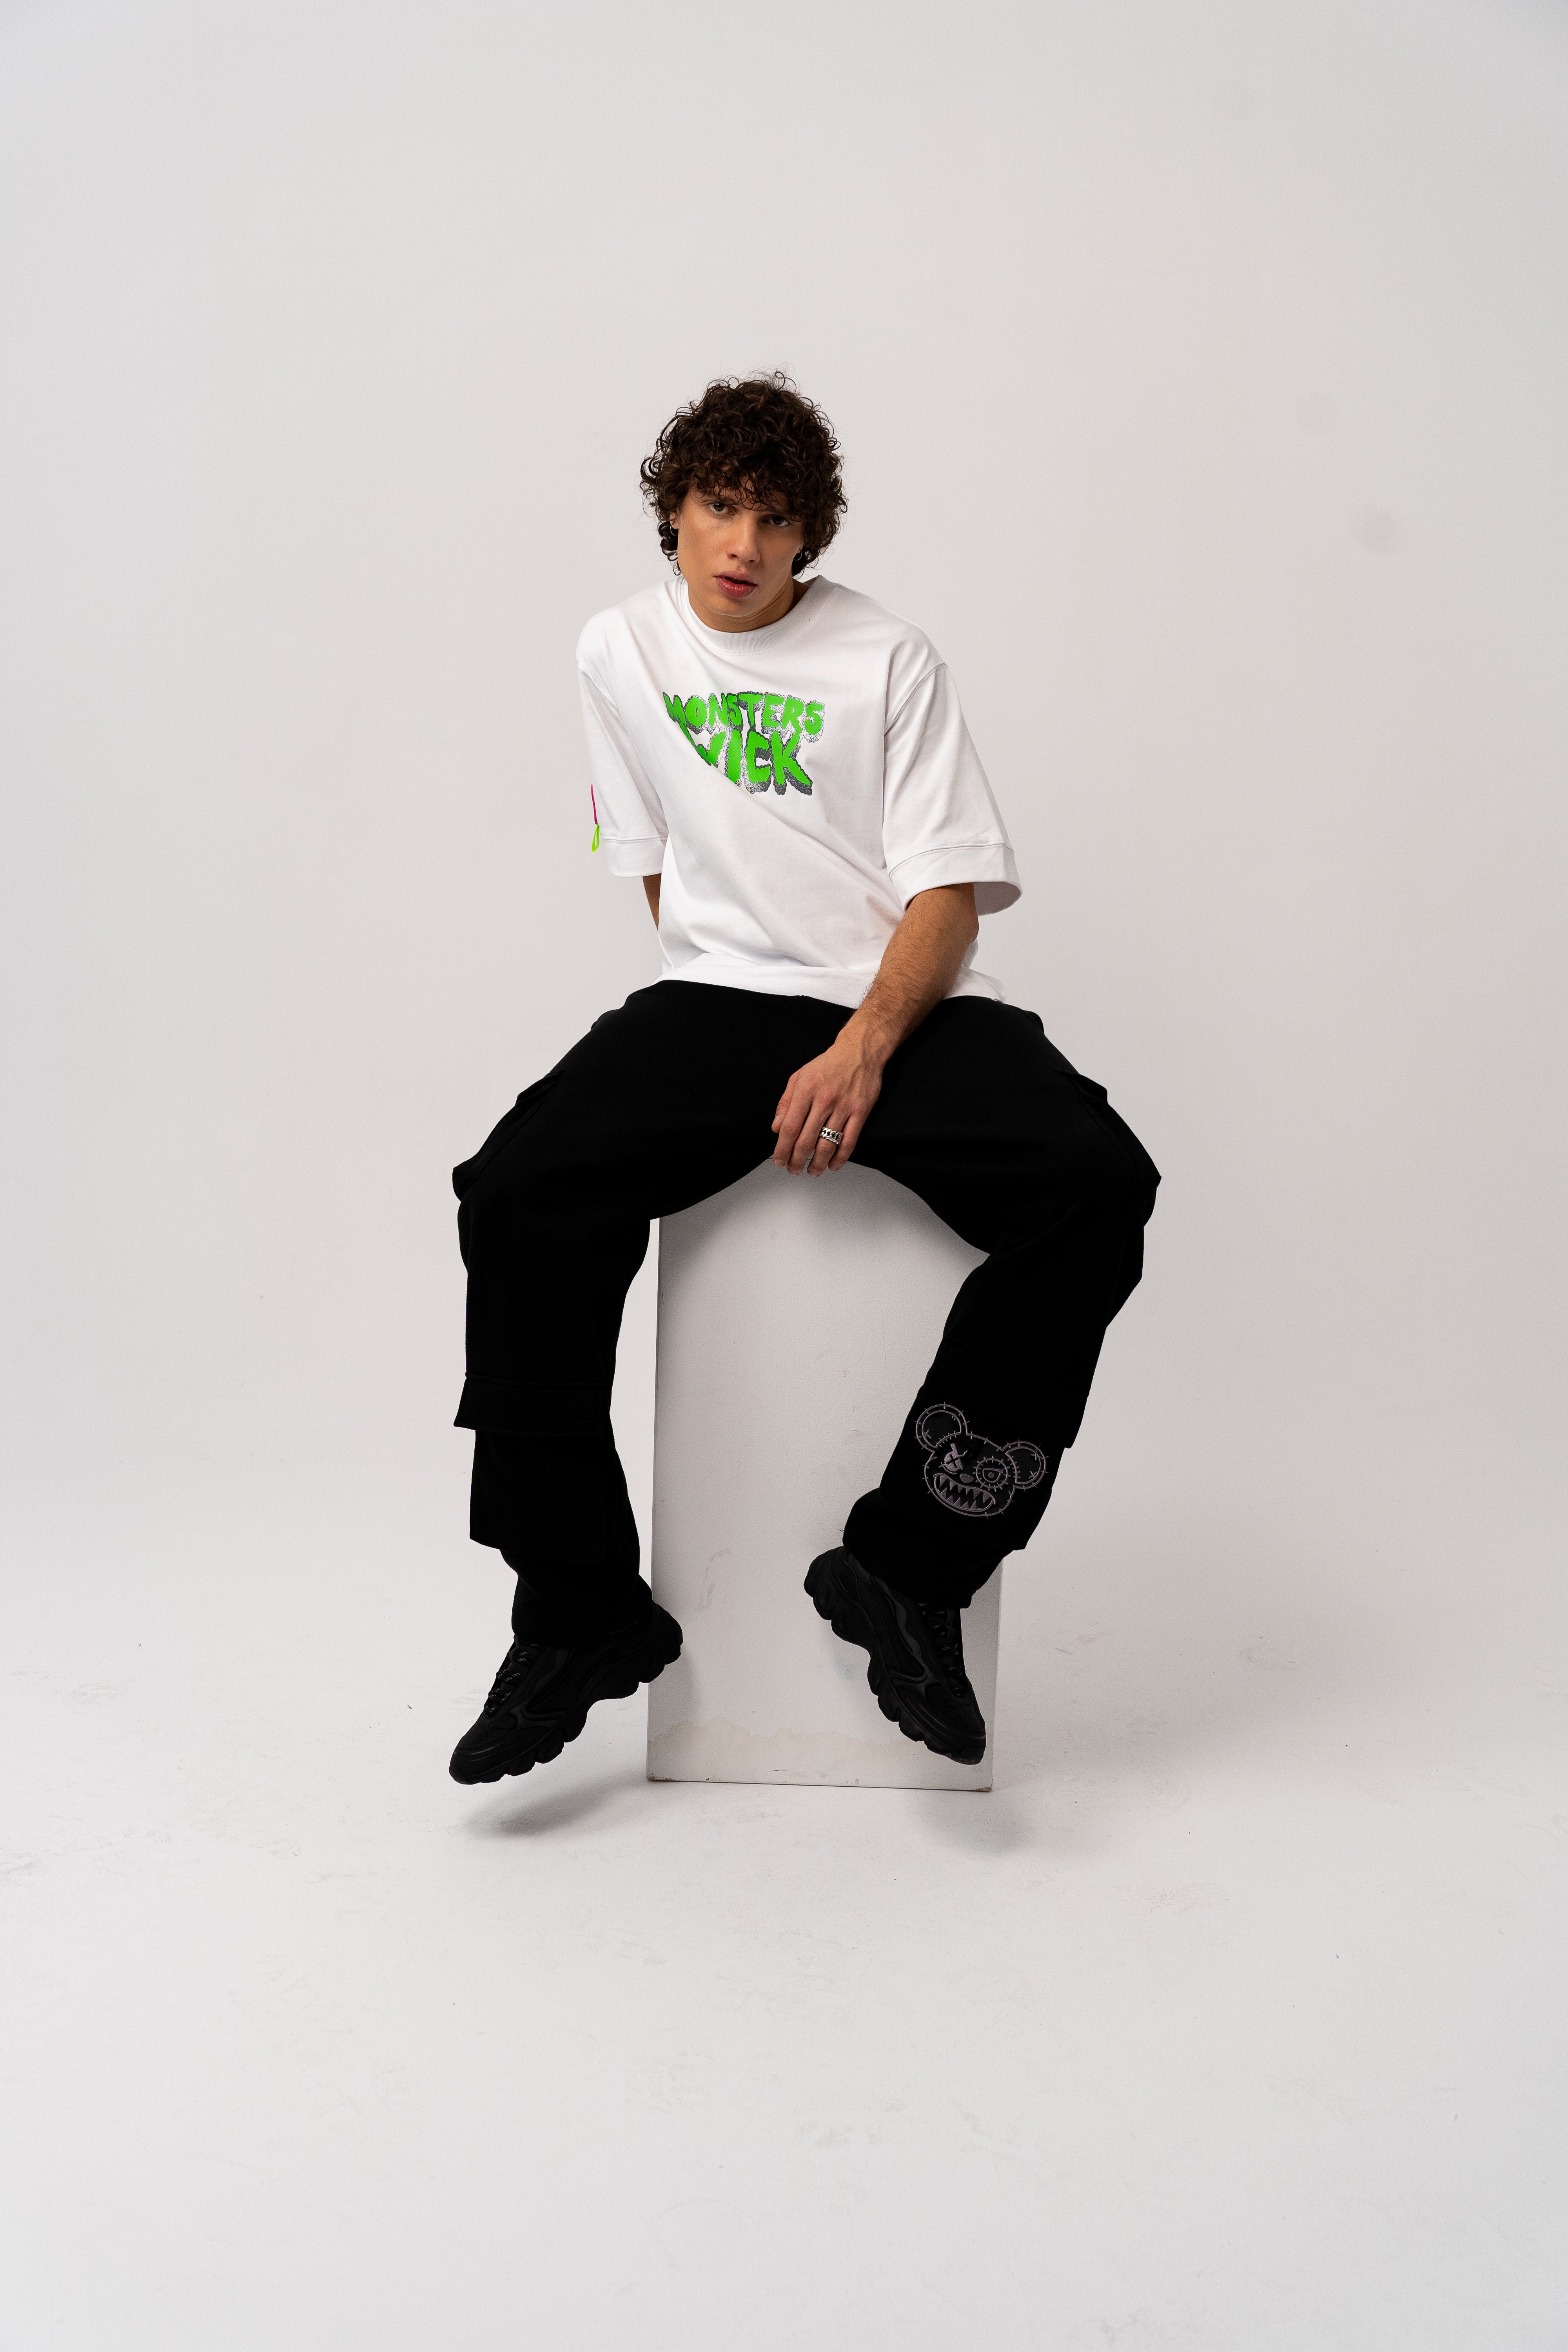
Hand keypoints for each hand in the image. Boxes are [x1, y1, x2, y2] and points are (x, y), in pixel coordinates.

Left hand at [772, 1025, 885, 1174]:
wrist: (859, 1051)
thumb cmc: (828, 1064)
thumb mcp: (799, 1076)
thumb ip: (785, 1102)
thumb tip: (776, 1128)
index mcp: (805, 1090)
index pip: (789, 1128)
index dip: (782, 1149)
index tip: (779, 1160)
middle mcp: (824, 1100)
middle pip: (806, 1140)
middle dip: (796, 1160)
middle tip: (793, 1170)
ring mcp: (843, 1107)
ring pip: (827, 1145)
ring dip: (817, 1164)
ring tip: (812, 1172)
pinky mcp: (861, 1112)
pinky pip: (849, 1141)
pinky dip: (840, 1158)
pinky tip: (833, 1165)